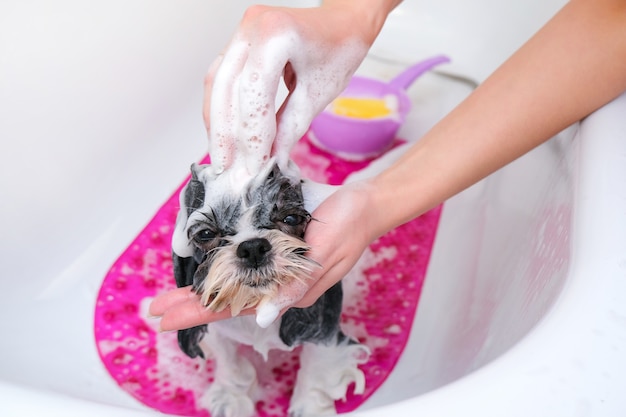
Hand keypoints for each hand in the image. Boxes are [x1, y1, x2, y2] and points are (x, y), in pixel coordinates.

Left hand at [149, 180, 380, 330]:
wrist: (364, 204)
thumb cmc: (348, 225)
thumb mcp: (324, 254)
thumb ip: (295, 285)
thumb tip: (264, 315)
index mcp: (288, 288)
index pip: (235, 304)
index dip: (198, 311)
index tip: (166, 315)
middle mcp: (278, 281)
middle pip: (227, 298)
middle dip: (190, 303)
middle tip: (156, 309)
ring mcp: (277, 265)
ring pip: (231, 283)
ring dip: (201, 288)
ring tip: (172, 295)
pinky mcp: (278, 248)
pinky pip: (245, 265)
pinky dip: (220, 270)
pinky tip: (206, 271)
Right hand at [204, 1, 395, 173]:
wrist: (342, 21)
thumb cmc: (339, 49)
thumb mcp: (317, 94)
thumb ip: (289, 128)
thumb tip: (269, 160)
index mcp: (277, 35)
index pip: (253, 96)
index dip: (252, 137)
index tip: (254, 168)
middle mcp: (252, 27)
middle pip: (225, 90)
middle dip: (225, 135)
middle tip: (226, 170)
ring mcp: (241, 31)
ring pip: (216, 84)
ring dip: (217, 124)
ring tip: (222, 158)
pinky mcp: (237, 40)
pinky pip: (220, 77)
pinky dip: (221, 107)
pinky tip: (224, 133)